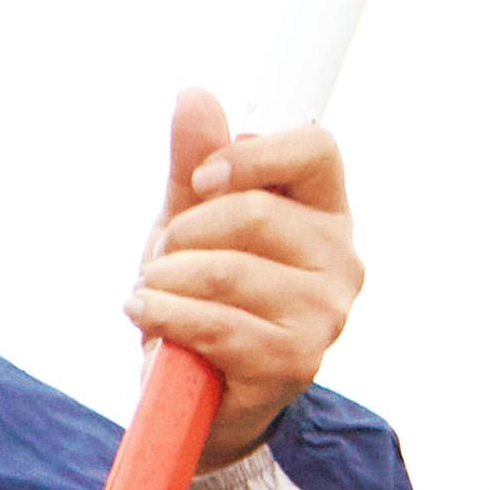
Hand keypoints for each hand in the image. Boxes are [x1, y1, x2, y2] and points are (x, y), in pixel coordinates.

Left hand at [131, 88, 359, 469]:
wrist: (196, 394)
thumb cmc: (200, 298)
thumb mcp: (191, 224)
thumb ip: (194, 164)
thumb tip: (194, 95)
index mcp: (325, 212)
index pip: (316, 149)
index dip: (251, 156)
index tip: (200, 182)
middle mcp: (340, 258)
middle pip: (254, 214)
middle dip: (183, 235)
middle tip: (159, 260)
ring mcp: (325, 313)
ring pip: (227, 272)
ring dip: (164, 282)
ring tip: (148, 295)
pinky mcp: (294, 360)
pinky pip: (216, 325)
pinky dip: (165, 318)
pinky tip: (148, 318)